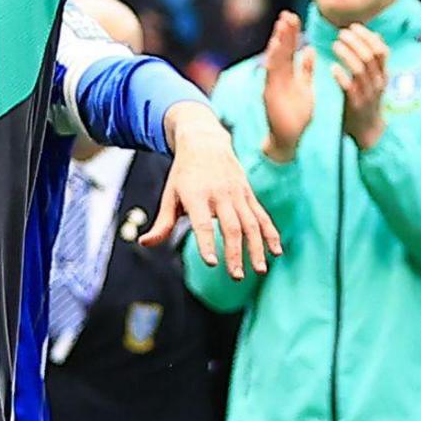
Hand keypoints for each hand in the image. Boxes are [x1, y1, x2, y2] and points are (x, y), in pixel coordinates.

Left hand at [143, 109, 282, 273]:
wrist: (205, 143)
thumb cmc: (183, 174)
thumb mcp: (169, 195)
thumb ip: (162, 223)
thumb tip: (144, 243)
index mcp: (196, 195)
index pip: (203, 224)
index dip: (207, 243)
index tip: (212, 263)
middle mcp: (220, 194)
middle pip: (231, 227)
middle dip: (235, 253)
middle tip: (236, 277)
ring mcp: (237, 193)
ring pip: (251, 223)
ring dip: (256, 248)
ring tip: (259, 270)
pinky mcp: (248, 193)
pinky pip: (262, 216)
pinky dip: (270, 233)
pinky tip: (276, 251)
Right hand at [257, 11, 316, 162]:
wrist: (287, 138)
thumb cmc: (297, 116)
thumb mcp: (305, 88)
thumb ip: (306, 70)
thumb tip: (310, 50)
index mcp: (287, 76)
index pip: (288, 51)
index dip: (291, 35)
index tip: (293, 18)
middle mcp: (277, 78)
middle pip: (280, 52)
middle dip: (284, 33)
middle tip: (287, 14)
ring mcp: (272, 85)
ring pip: (275, 60)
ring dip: (278, 42)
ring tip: (282, 25)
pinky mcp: (270, 94)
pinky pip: (272, 74)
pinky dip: (273, 60)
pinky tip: (276, 46)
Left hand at [333, 25, 389, 149]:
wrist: (367, 130)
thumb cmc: (367, 99)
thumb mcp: (375, 78)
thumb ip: (374, 59)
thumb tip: (376, 35)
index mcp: (383, 74)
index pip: (381, 50)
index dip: (368, 37)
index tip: (354, 27)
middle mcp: (378, 81)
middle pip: (371, 56)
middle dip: (357, 42)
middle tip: (341, 33)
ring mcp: (368, 93)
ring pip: (360, 69)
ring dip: (348, 54)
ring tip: (335, 44)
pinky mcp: (355, 104)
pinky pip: (350, 88)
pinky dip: (341, 76)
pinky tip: (332, 67)